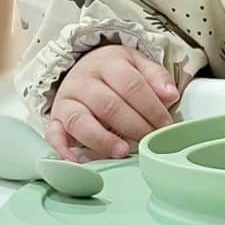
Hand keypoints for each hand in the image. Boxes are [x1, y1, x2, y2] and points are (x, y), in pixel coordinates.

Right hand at [47, 45, 180, 161]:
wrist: (83, 66)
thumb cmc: (115, 71)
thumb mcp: (138, 63)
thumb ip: (155, 77)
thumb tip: (171, 95)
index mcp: (108, 63)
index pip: (131, 85)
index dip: (151, 106)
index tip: (165, 123)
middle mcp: (83, 81)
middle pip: (108, 105)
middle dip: (133, 125)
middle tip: (149, 139)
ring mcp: (66, 100)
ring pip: (80, 121)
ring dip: (102, 139)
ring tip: (122, 151)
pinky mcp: (55, 118)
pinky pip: (53, 134)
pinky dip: (63, 149)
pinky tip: (78, 160)